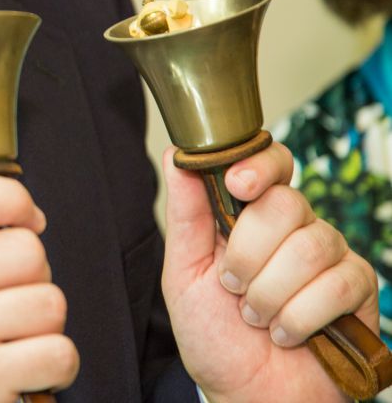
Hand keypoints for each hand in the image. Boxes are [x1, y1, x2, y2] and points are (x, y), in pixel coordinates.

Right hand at [0, 164, 77, 402]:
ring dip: (45, 328)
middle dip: (33, 279)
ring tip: (14, 343)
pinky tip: (25, 375)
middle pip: (27, 249)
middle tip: (11, 305)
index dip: (13, 200)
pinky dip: (54, 369)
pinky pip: (60, 352)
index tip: (28, 220)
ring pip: (51, 302)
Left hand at [162, 142, 379, 402]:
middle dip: (248, 253)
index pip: (270, 163)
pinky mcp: (357, 287)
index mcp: (249, 214)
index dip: (259, 165)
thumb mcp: (183, 273)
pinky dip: (300, 316)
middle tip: (233, 287)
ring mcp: (328, 254)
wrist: (246, 393)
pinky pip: (336, 284)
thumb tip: (176, 154)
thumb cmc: (214, 334)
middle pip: (285, 203)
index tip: (237, 183)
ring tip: (256, 317)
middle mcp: (293, 227)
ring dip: (270, 293)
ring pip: (309, 245)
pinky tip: (286, 333)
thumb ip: (185, 215)